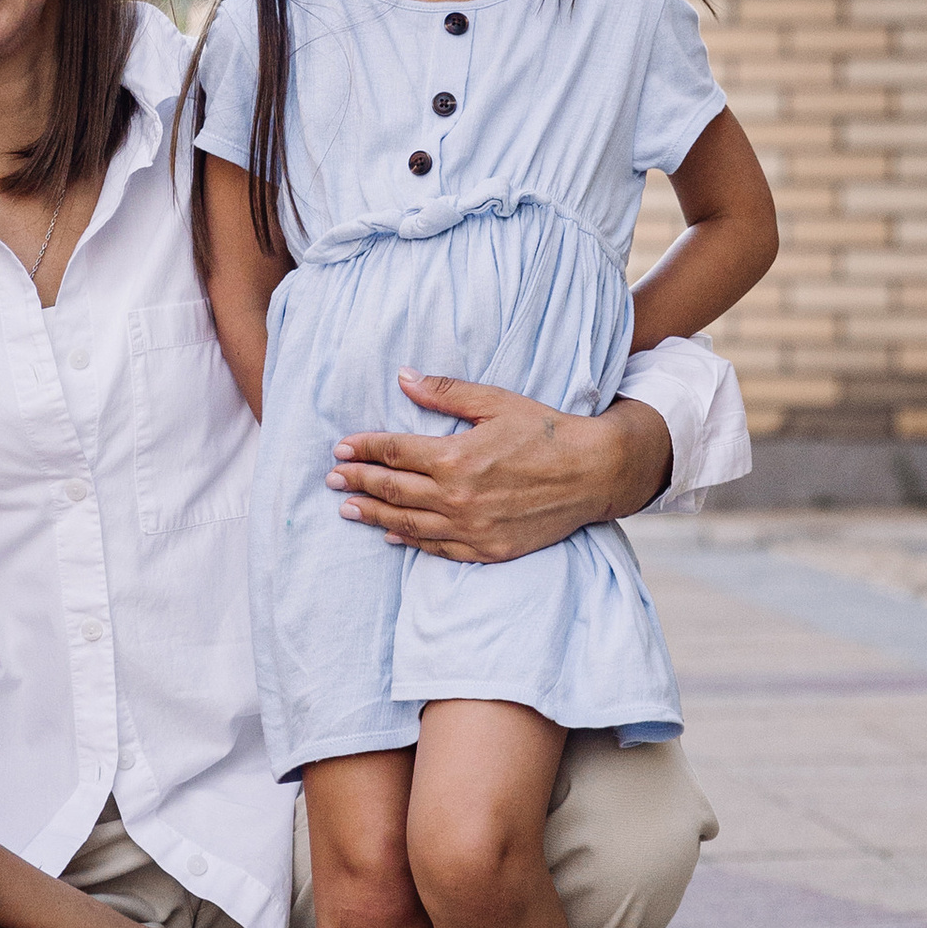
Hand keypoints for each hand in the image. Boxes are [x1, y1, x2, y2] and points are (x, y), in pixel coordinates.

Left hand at [328, 381, 672, 563]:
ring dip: (373, 515)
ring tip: (347, 509)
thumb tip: (403, 378)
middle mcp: (457, 497)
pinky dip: (409, 541)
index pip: (393, 452)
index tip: (341, 446)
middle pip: (392, 489)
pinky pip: (437, 548)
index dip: (363, 448)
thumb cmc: (546, 431)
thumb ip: (445, 392)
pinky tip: (391, 536)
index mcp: (456, 457)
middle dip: (357, 482)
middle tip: (332, 479)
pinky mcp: (487, 549)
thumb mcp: (496, 401)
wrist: (594, 473)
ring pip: (407, 524)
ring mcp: (471, 528)